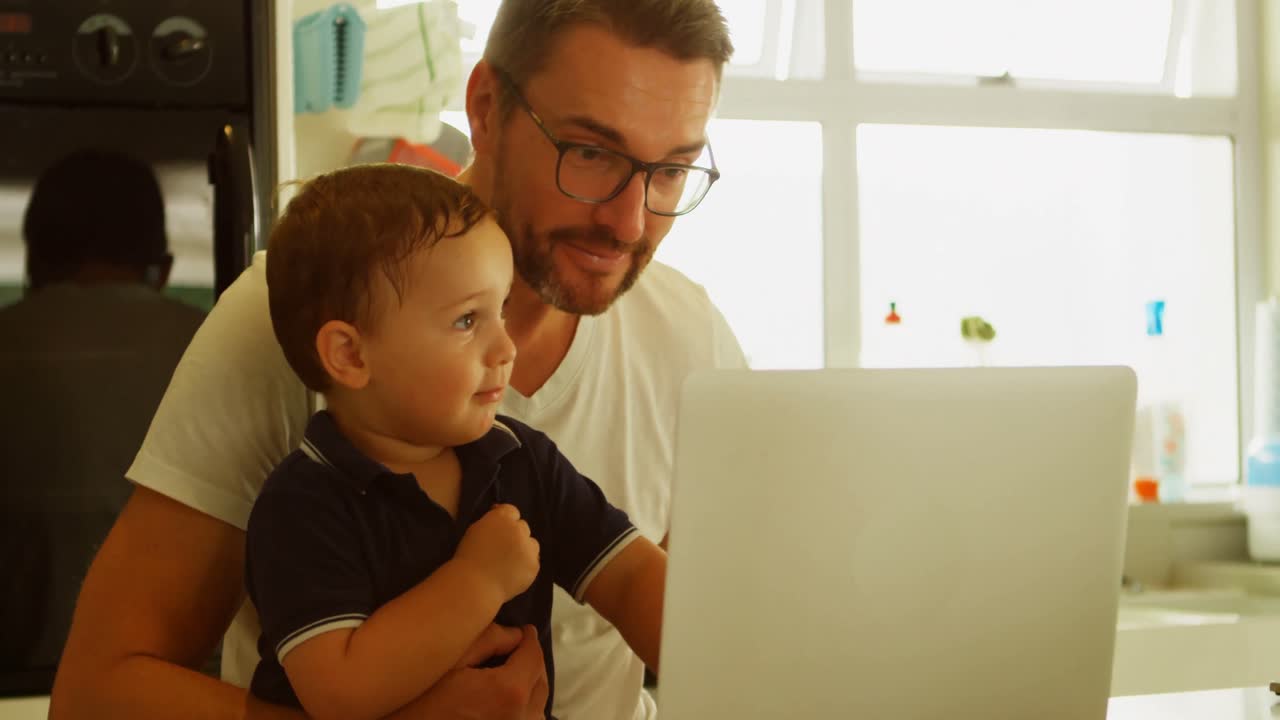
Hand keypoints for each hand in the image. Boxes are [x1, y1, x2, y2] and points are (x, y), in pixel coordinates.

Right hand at [402, 625, 547, 719]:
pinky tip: (505, 702)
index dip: (529, 639)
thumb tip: (516, 635)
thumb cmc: (419, 698)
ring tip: (514, 673)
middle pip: (539, 682)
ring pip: (537, 708)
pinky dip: (524, 710)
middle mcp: (519, 718)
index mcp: (508, 691)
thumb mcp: (450, 659)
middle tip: (519, 648)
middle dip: (532, 662)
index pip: (533, 657)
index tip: (524, 630)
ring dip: (531, 688)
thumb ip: (489, 639)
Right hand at [455, 504, 538, 600]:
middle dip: (515, 535)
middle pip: (523, 527)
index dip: (506, 521)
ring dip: (524, 548)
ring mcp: (528, 547)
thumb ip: (491, 521)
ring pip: (532, 543)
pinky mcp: (534, 564)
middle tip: (503, 549)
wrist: (475, 584)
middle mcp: (518, 529)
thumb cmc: (468, 557)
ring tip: (510, 562)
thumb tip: (499, 512)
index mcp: (501, 518)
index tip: (499, 530)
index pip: (512, 511)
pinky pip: (534, 560)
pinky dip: (526, 565)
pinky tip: (513, 572)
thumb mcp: (475, 530)